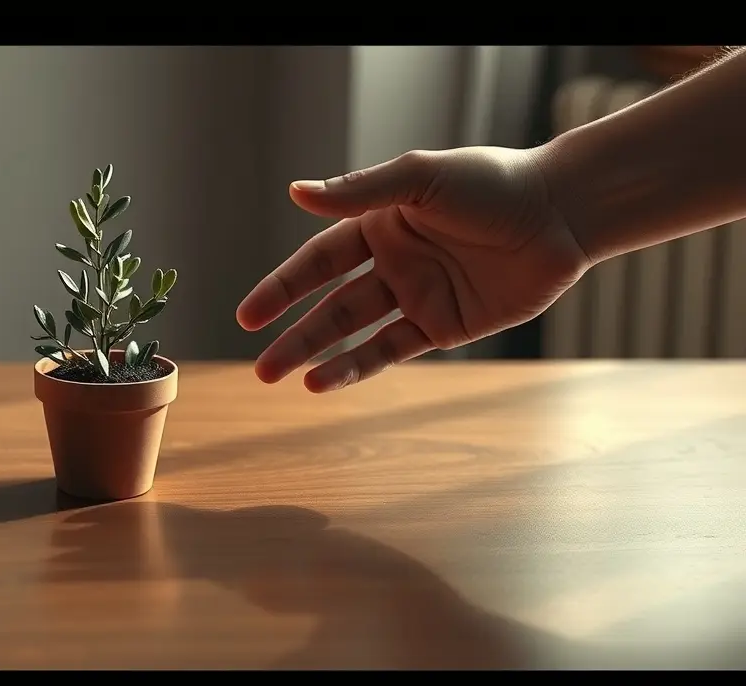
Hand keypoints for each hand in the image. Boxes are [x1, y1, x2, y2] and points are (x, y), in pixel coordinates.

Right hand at [237, 147, 589, 391]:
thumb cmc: (493, 183)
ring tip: (277, 377)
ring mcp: (417, 297)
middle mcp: (392, 263)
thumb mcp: (421, 178)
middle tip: (259, 366)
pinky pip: (392, 350)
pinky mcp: (445, 327)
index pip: (317, 261)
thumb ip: (359, 192)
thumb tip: (296, 191)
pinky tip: (324, 382)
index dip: (282, 287)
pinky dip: (357, 367)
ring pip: (353, 332)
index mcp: (380, 224)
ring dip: (315, 355)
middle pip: (329, 304)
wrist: (562, 214)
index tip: (248, 315)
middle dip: (291, 334)